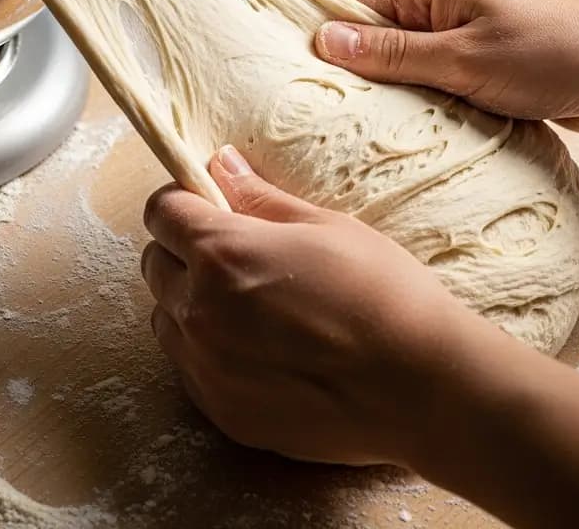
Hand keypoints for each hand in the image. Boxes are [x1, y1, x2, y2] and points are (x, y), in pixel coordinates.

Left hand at [142, 144, 479, 466]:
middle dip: (183, 251)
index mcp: (222, 253)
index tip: (209, 206)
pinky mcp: (223, 414)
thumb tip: (219, 164)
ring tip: (248, 306)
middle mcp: (199, 311)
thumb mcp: (324, 225)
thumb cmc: (381, 291)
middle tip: (236, 254)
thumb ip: (258, 198)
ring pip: (166, 319)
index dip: (183, 202)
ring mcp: (207, 369)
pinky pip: (189, 368)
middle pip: (155, 265)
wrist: (423, 388)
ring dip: (190, 303)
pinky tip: (257, 349)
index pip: (162, 212)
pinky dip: (207, 351)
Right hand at [315, 0, 578, 133]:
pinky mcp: (481, 67)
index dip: (315, 30)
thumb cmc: (552, 55)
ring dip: (381, 92)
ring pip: (400, 62)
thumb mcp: (465, 59)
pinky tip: (396, 134)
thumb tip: (324, 38)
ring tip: (341, 130)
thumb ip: (394, 52)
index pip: (352, 0)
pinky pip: (430, 82)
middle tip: (306, 112)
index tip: (280, 69)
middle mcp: (441, 6)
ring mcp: (461, 36)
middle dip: (343, 68)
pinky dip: (413, 104)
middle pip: (371, 32)